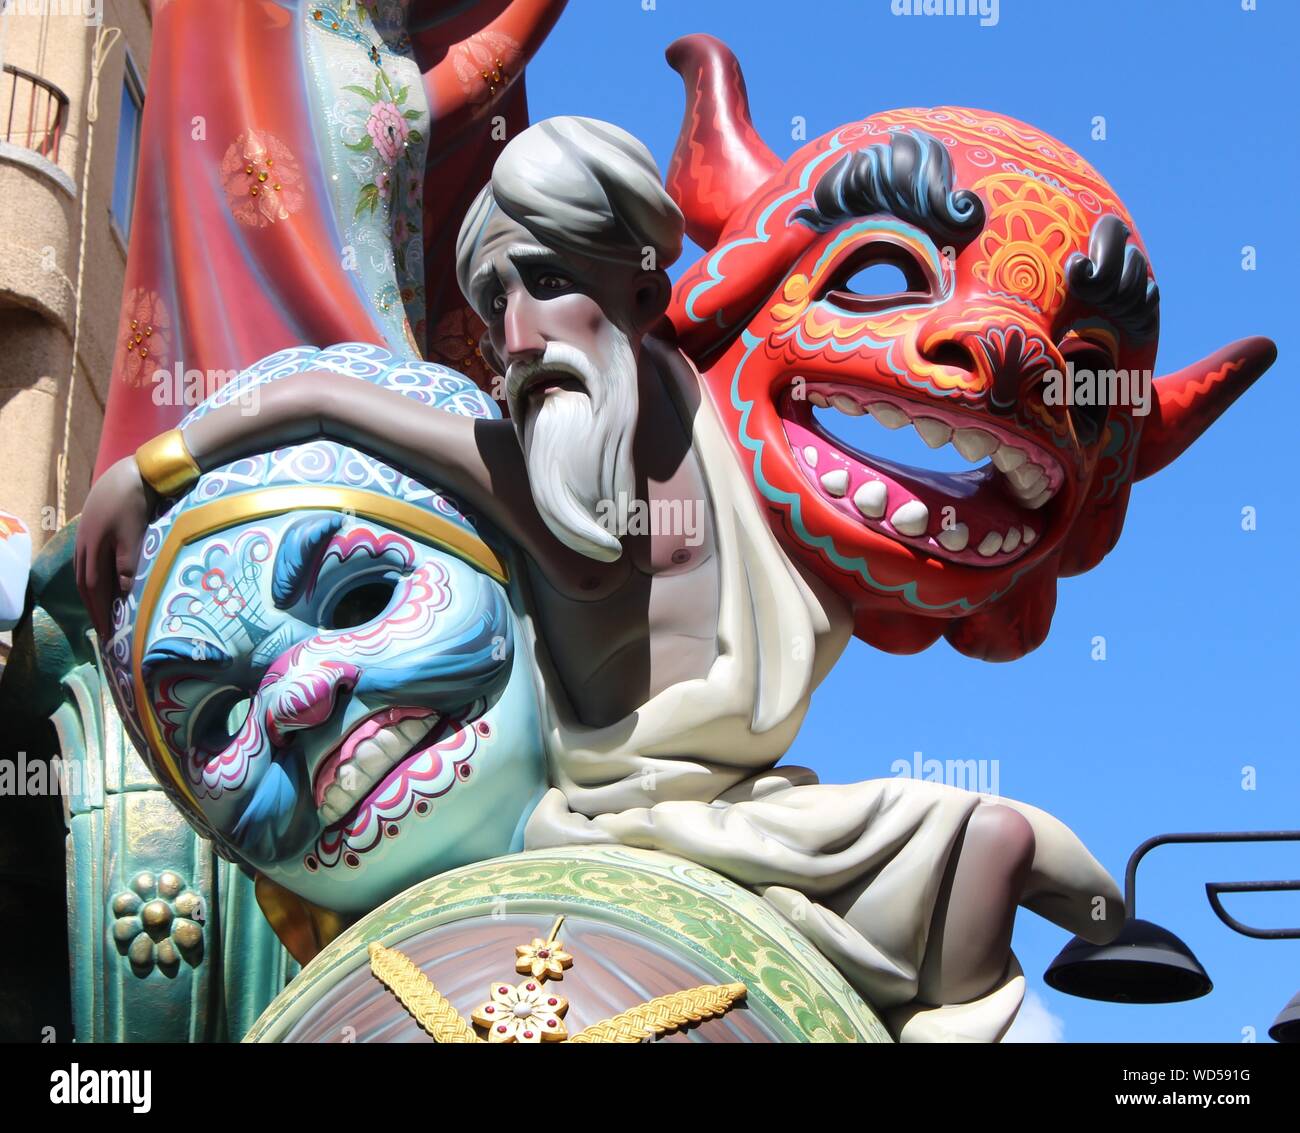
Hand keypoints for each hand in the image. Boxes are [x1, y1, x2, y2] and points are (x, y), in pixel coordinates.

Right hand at [74, 456, 156, 641]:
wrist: (135, 471)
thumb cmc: (135, 502)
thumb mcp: (134, 533)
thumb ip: (127, 563)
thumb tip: (121, 592)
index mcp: (92, 548)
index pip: (93, 588)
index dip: (100, 611)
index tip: (107, 633)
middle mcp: (84, 545)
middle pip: (85, 584)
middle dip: (95, 608)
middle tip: (104, 630)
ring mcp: (86, 536)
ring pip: (86, 573)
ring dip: (94, 595)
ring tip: (103, 612)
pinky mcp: (93, 529)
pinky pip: (89, 562)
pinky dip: (95, 578)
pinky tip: (103, 583)